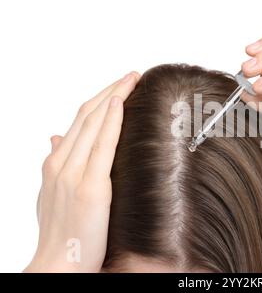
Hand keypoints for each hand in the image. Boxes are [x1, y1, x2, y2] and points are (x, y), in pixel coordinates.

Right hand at [25, 72, 139, 271]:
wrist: (58, 262)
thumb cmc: (61, 231)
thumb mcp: (53, 193)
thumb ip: (57, 162)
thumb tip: (56, 137)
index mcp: (56, 162)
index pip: (80, 120)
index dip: (100, 99)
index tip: (118, 85)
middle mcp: (62, 162)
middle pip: (87, 115)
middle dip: (110, 90)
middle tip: (131, 74)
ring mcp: (74, 173)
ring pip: (93, 123)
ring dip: (114, 96)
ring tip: (132, 79)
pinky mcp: (90, 187)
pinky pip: (102, 145)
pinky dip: (110, 120)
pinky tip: (120, 102)